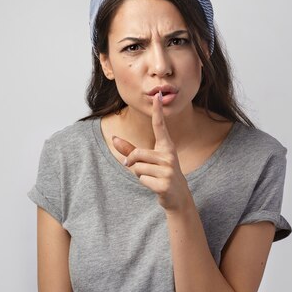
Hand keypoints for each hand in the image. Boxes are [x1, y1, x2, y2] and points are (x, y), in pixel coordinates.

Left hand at [112, 92, 192, 212]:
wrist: (178, 196)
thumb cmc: (160, 174)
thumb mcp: (147, 161)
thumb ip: (130, 150)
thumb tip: (114, 138)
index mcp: (166, 147)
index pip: (160, 126)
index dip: (158, 111)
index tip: (157, 95)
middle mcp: (169, 156)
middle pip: (138, 153)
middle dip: (133, 163)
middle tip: (142, 170)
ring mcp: (168, 170)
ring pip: (138, 168)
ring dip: (139, 175)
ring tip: (152, 177)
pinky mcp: (165, 183)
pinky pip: (142, 179)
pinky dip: (144, 183)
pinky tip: (155, 185)